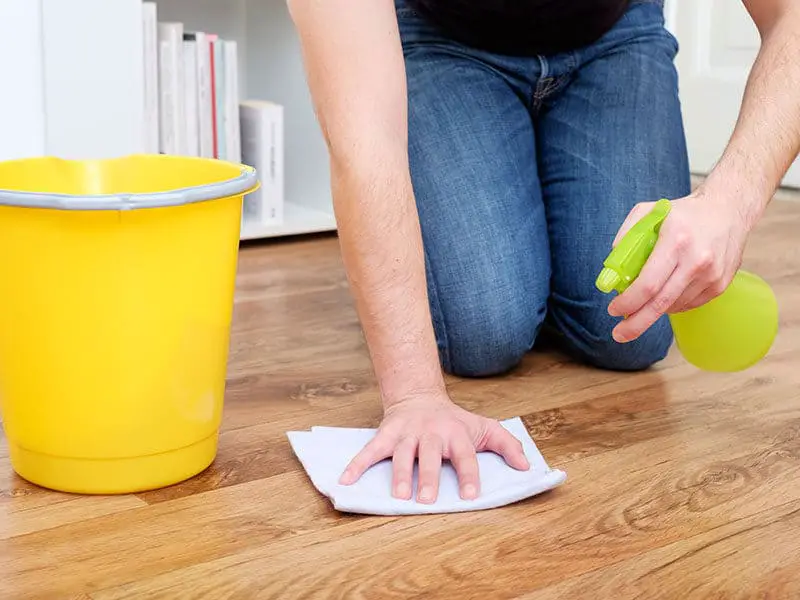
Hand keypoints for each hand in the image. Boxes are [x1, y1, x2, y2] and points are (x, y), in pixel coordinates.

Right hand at [338, 394, 529, 502]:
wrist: (420, 397)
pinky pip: (370, 450)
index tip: (469, 495)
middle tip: (428, 499)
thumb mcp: (484, 427)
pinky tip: (347, 480)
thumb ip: (507, 446)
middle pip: (430, 456)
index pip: (465, 455)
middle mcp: (431, 433)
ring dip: (399, 474)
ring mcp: (407, 434)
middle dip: (429, 476)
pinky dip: (357, 464)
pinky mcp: (387, 435)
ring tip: (398, 496)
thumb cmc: (455, 421)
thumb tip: (526, 467)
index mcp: (456, 434)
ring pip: (402, 454)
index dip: (468, 474)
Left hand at [607, 191, 750, 342]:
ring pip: (673, 306)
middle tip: (619, 334)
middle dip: (636, 323)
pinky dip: (671, 304)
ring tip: (643, 300)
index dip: (628, 302)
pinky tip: (666, 291)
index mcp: (676, 241)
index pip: (648, 284)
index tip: (612, 309)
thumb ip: (627, 236)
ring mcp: (712, 275)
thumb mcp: (648, 211)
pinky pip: (688, 304)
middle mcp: (697, 261)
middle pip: (660, 303)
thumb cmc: (683, 213)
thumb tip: (613, 269)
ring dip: (653, 309)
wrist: (729, 210)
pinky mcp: (720, 285)